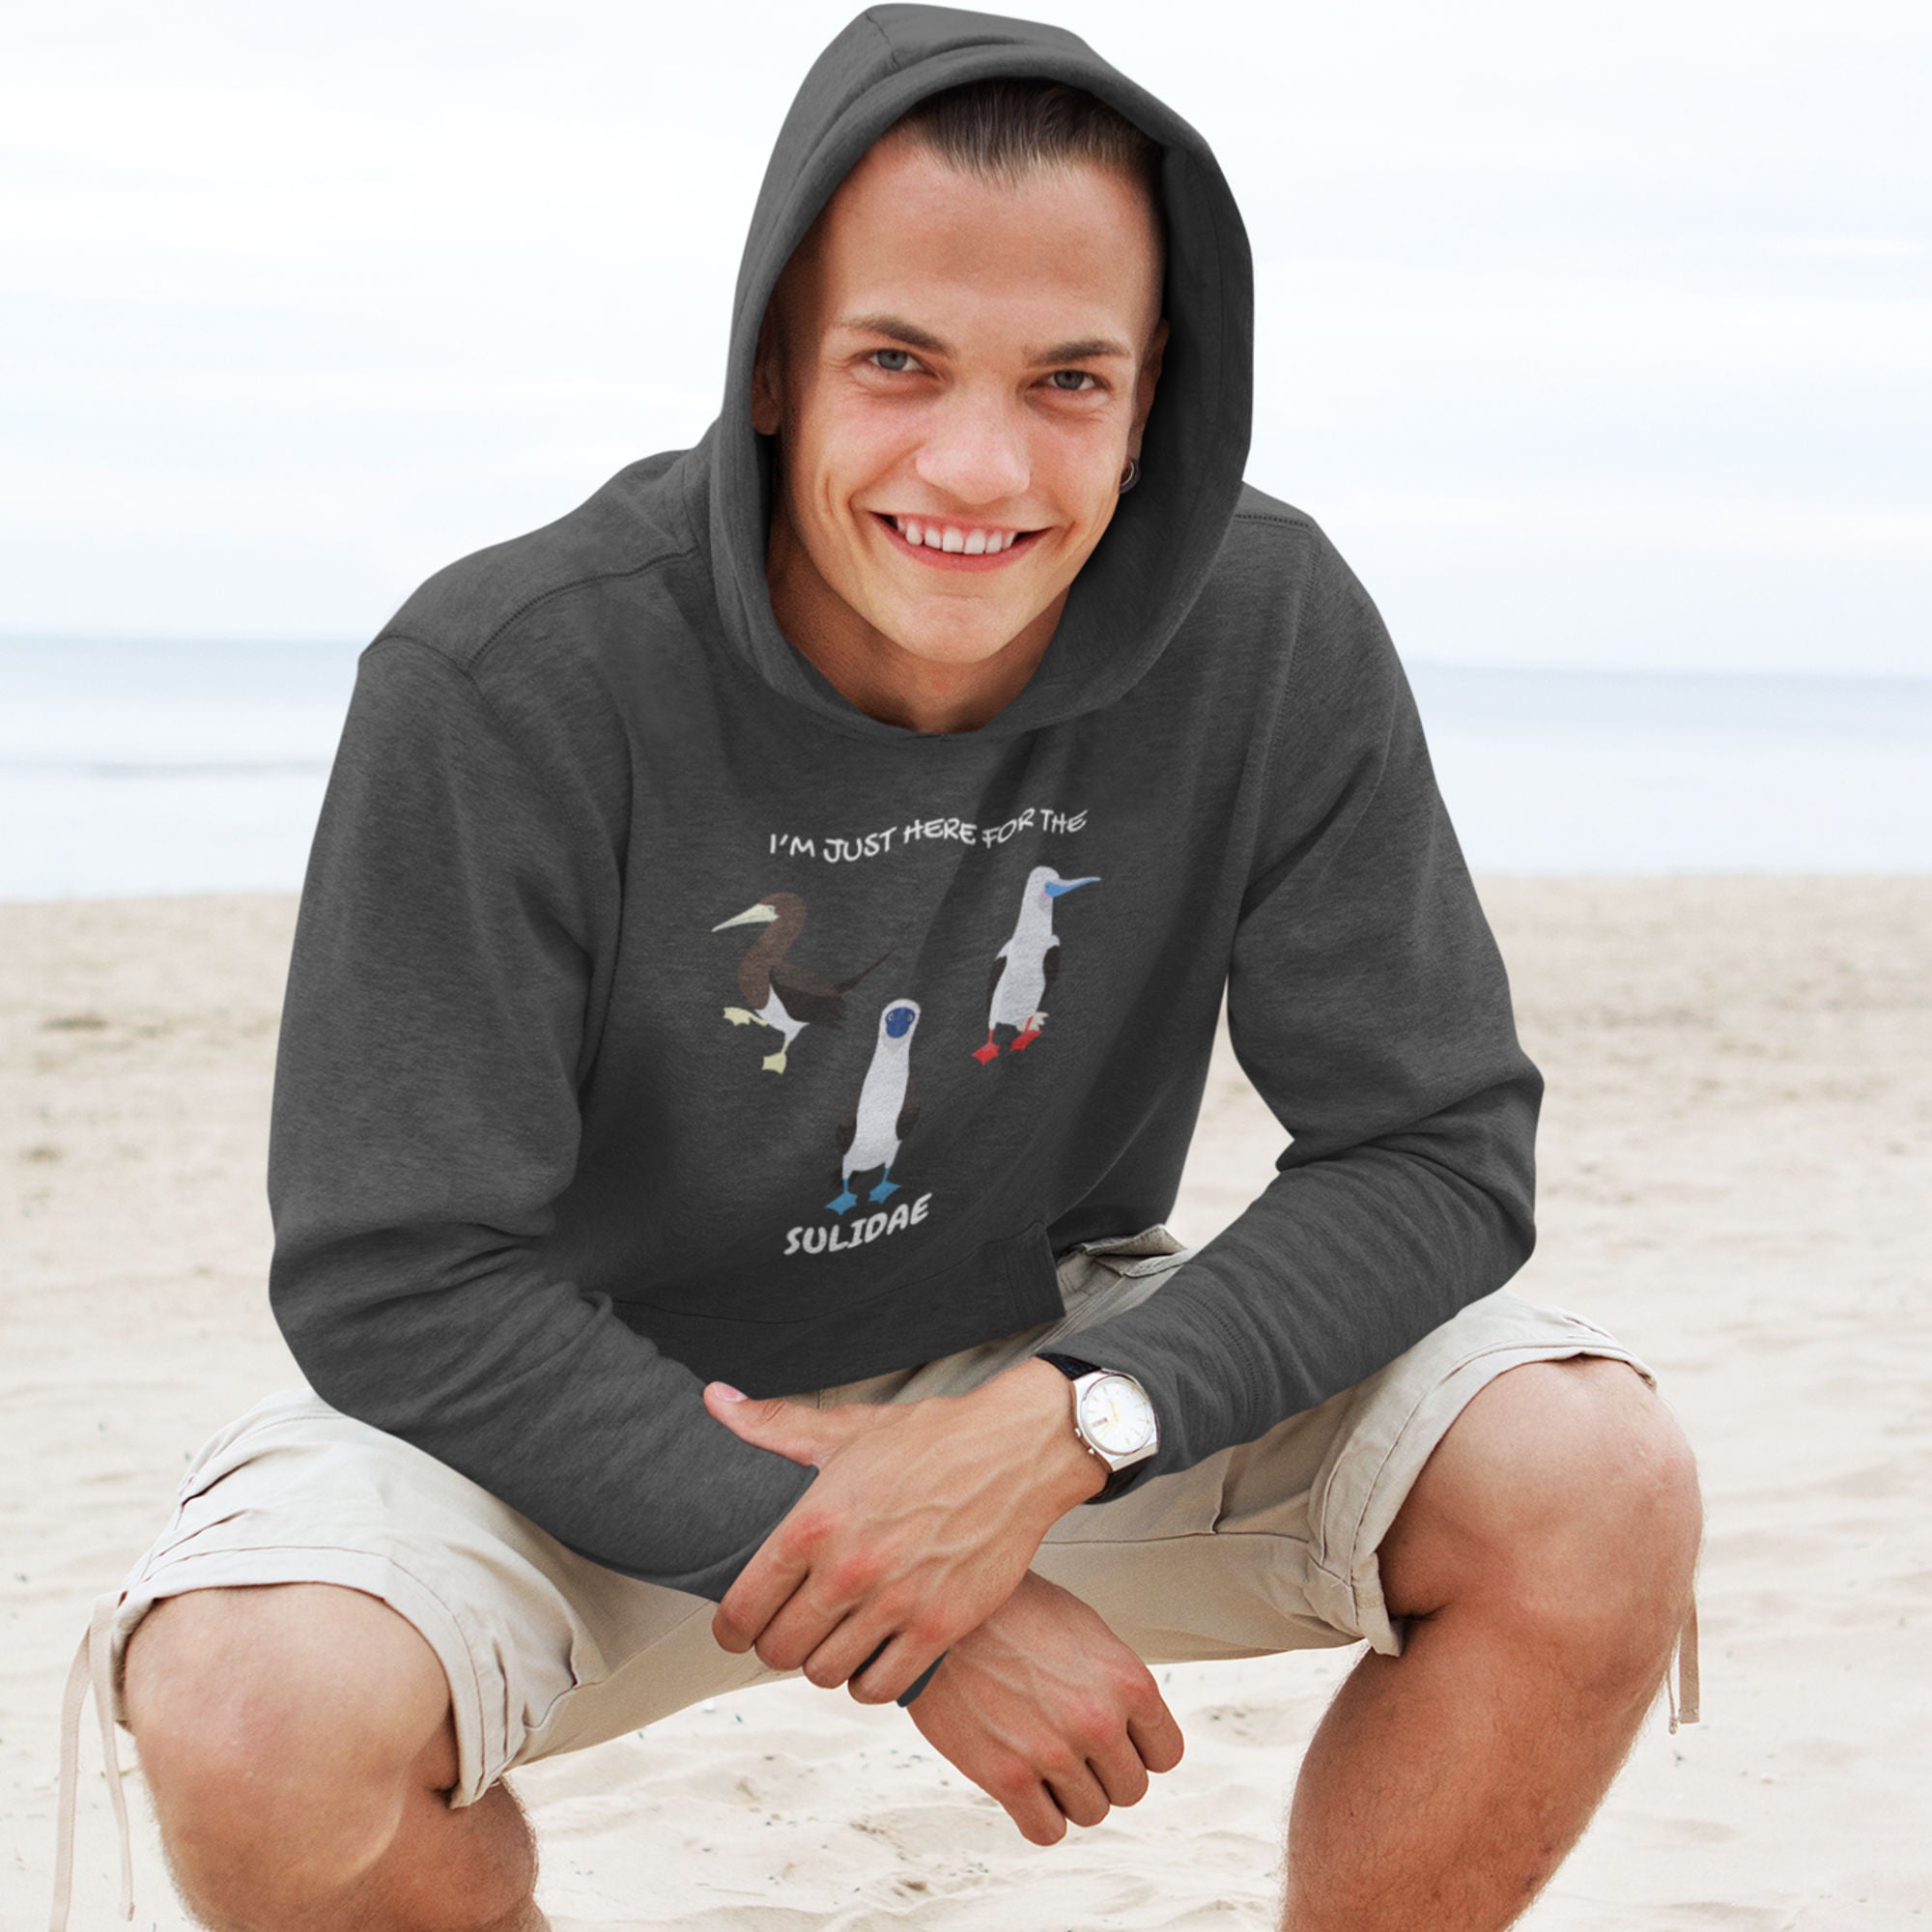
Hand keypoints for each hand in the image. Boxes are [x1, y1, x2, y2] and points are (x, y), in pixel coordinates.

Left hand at [703, 1361, 1103, 1703]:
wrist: (1015, 1450)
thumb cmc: (931, 1440)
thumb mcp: (846, 1429)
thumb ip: (773, 1424)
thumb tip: (715, 1399)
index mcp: (813, 1523)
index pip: (742, 1608)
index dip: (730, 1629)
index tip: (737, 1630)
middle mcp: (848, 1569)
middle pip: (778, 1650)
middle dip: (775, 1646)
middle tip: (790, 1631)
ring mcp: (895, 1602)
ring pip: (824, 1674)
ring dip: (822, 1663)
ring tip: (833, 1640)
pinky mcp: (940, 1626)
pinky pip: (881, 1687)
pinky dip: (870, 1680)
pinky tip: (875, 1653)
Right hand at [906, 1568, 1184, 1843]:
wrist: (945, 1612)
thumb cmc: (1013, 1610)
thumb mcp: (1085, 1629)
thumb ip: (1117, 1681)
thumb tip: (1136, 1725)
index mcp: (1128, 1680)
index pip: (1166, 1754)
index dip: (1139, 1749)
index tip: (1116, 1741)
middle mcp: (1098, 1720)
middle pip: (1130, 1789)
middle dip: (1104, 1772)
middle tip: (1072, 1745)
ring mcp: (1053, 1752)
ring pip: (1091, 1813)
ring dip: (1069, 1792)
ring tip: (1041, 1753)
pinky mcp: (1007, 1777)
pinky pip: (1046, 1831)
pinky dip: (1037, 1814)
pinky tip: (1022, 1782)